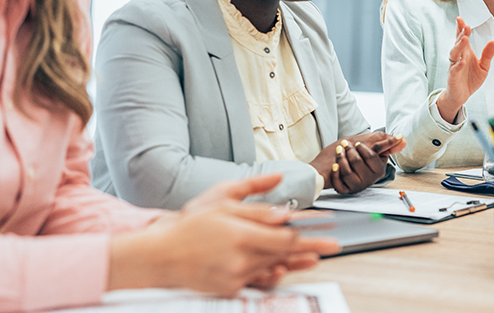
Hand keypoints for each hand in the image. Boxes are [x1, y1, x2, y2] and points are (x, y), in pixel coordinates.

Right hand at [109, 175, 339, 294]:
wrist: (160, 256)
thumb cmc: (191, 225)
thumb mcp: (223, 204)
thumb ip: (256, 206)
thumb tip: (284, 210)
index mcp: (240, 235)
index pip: (285, 239)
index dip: (311, 237)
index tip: (330, 235)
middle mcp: (240, 259)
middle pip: (285, 255)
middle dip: (310, 250)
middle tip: (332, 247)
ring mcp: (234, 277)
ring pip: (274, 268)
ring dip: (295, 262)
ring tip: (313, 258)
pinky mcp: (229, 288)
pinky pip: (257, 280)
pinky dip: (271, 273)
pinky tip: (283, 268)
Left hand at [311, 134, 404, 193]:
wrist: (335, 165)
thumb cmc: (355, 154)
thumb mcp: (372, 146)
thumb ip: (386, 144)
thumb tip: (403, 140)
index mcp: (379, 170)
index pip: (371, 157)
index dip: (362, 148)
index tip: (356, 143)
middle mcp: (370, 180)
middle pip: (358, 162)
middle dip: (349, 150)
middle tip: (344, 144)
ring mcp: (358, 186)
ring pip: (348, 172)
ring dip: (341, 159)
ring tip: (339, 151)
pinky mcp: (346, 190)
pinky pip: (340, 182)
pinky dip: (336, 172)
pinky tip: (334, 165)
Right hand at [436, 17, 493, 122]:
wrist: (462, 96)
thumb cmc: (471, 79)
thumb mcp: (484, 66)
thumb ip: (488, 55)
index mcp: (465, 52)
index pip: (462, 37)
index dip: (461, 28)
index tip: (461, 19)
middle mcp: (458, 57)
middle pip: (458, 43)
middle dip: (461, 34)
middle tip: (466, 26)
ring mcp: (454, 66)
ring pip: (454, 54)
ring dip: (459, 46)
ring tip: (464, 39)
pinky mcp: (452, 77)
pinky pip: (454, 69)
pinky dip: (458, 65)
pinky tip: (462, 62)